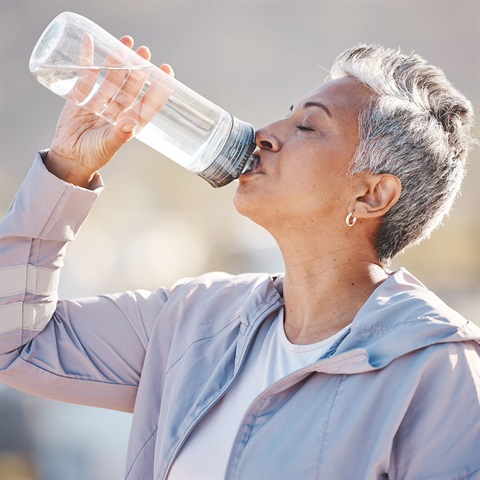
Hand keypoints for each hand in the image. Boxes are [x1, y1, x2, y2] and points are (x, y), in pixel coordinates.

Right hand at [45, 36, 174, 187]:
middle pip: (132, 86)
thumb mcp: (108, 146)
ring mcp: (100, 102)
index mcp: (130, 122)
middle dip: (139, 69)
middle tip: (145, 52)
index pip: (149, 103)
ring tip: (126, 42)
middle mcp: (118, 110)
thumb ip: (120, 135)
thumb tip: (131, 125)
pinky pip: (86, 76)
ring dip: (118, 61)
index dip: (159, 88)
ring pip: (112, 78)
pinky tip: (91, 42)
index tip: (168, 71)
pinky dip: (87, 60)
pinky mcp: (81, 97)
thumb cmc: (93, 156)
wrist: (68, 158)